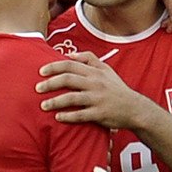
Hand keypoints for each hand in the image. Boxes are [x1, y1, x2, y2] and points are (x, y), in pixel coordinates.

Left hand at [36, 52, 150, 128]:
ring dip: (55, 102)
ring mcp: (97, 99)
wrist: (135, 108)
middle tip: (37, 89)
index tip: (40, 72)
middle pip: (68, 79)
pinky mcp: (100, 114)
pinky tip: (57, 117)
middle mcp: (95, 83)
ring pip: (72, 98)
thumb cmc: (116, 88)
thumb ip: (89, 59)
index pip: (70, 64)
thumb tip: (69, 54)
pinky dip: (68, 116)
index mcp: (95, 72)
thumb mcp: (106, 69)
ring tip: (43, 106)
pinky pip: (80, 115)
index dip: (54, 67)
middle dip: (50, 83)